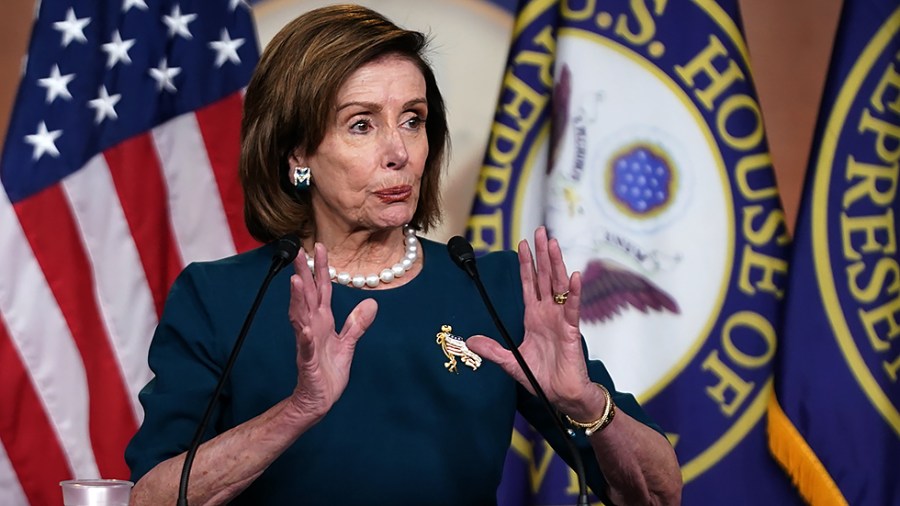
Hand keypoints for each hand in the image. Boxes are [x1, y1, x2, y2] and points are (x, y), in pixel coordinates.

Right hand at [287, 243, 377, 418]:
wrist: (319, 400)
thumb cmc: (329, 372)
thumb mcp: (348, 344)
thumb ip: (357, 323)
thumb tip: (371, 302)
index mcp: (322, 321)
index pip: (321, 289)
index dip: (321, 268)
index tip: (319, 246)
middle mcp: (312, 328)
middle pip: (307, 296)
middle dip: (303, 274)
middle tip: (297, 252)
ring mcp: (308, 344)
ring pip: (301, 317)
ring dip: (298, 300)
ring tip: (296, 281)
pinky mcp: (308, 362)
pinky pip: (306, 348)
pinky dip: (306, 337)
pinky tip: (305, 327)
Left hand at [466, 227, 603, 419]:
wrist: (561, 396)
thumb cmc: (541, 379)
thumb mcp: (510, 362)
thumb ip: (492, 350)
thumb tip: (470, 341)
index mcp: (534, 317)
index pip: (530, 284)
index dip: (526, 264)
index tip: (522, 243)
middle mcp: (548, 314)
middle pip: (545, 277)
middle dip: (542, 254)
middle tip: (541, 231)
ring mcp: (561, 320)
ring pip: (559, 286)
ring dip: (556, 264)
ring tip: (553, 243)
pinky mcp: (572, 331)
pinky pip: (573, 308)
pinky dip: (574, 292)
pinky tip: (574, 276)